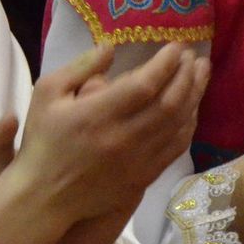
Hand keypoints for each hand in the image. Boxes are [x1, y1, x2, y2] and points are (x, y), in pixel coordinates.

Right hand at [3, 44, 207, 243]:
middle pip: (169, 103)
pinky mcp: (143, 177)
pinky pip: (175, 148)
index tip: (176, 47)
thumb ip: (80, 67)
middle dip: (187, 75)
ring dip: (194, 96)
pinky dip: (188, 125)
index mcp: (97, 115)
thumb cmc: (42, 141)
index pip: (144, 85)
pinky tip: (191, 109)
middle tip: (194, 56)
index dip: (165, 64)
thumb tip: (111, 46)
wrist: (44, 197)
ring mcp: (137, 161)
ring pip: (178, 125)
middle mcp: (122, 138)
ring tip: (201, 74)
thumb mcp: (47, 93)